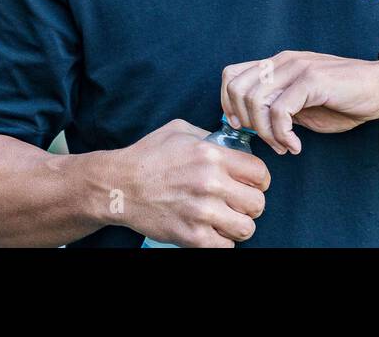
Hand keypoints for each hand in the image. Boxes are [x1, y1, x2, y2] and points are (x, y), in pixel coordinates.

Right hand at [116, 119, 270, 247]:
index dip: (259, 180)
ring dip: (238, 224)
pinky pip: (226, 247)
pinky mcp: (191, 236)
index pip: (260, 172)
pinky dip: (222, 241)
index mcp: (211, 155)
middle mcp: (210, 183)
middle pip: (258, 203)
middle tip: (238, 203)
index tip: (252, 184)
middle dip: (251, 203)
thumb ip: (209, 136)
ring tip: (226, 219)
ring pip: (246, 227)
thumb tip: (232, 144)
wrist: (118, 186)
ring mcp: (201, 212)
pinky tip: (212, 231)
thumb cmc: (147, 156)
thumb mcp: (179, 131)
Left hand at [221, 50, 378, 154]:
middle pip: (237, 86)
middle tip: (266, 140)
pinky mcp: (312, 80)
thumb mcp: (302, 105)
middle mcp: (283, 61)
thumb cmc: (343, 100)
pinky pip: (280, 110)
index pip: (232, 75)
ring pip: (255, 99)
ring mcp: (297, 68)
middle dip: (243, 121)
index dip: (228, 103)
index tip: (243, 128)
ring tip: (284, 146)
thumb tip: (249, 123)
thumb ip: (277, 107)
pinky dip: (282, 134)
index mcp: (277, 64)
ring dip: (266, 132)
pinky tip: (296, 145)